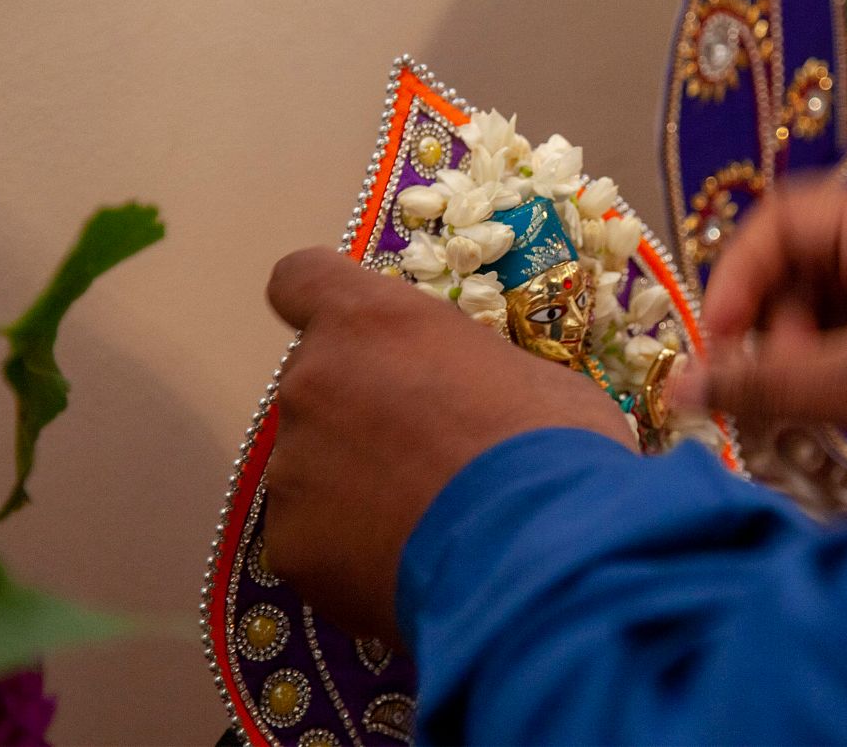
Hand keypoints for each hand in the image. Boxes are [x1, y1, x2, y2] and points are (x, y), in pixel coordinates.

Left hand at [261, 248, 636, 644]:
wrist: (542, 560)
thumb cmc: (555, 447)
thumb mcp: (530, 377)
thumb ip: (468, 373)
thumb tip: (473, 398)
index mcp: (369, 320)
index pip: (301, 279)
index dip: (325, 307)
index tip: (358, 337)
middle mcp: (313, 381)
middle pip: (315, 383)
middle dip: (359, 412)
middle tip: (427, 455)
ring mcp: (293, 467)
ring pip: (312, 467)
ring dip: (355, 485)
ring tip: (427, 524)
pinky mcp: (291, 546)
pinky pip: (314, 538)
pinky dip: (351, 551)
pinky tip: (410, 568)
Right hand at [672, 181, 846, 459]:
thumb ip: (765, 384)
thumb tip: (680, 388)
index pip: (786, 219)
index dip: (738, 278)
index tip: (721, 348)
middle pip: (809, 265)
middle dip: (783, 331)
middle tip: (787, 396)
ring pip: (840, 308)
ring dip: (819, 362)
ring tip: (841, 417)